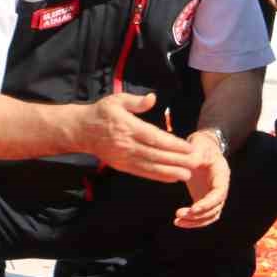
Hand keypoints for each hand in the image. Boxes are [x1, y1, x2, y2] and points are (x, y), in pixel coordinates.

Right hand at [79, 92, 202, 182]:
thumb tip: (152, 98)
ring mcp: (124, 157)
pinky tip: (172, 178)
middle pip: (155, 154)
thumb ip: (135, 101)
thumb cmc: (102, 113)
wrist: (81, 131)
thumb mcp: (116, 100)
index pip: (154, 137)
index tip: (188, 147)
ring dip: (170, 172)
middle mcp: (126, 144)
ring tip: (187, 174)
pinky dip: (158, 176)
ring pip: (150, 166)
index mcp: (127, 127)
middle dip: (177, 160)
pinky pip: (142, 172)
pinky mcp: (122, 166)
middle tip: (195, 163)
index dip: (172, 144)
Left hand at [175, 131, 229, 228]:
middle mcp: (220, 188)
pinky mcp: (204, 199)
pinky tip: (179, 222)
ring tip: (178, 221)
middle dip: (198, 215)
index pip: (219, 194)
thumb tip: (191, 164)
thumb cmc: (201, 145)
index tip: (193, 209)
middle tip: (180, 214)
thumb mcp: (199, 145)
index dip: (207, 203)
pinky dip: (193, 222)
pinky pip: (203, 216)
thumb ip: (196, 154)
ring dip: (195, 222)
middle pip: (215, 208)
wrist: (202, 148)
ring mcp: (213, 195)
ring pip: (210, 216)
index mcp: (222, 175)